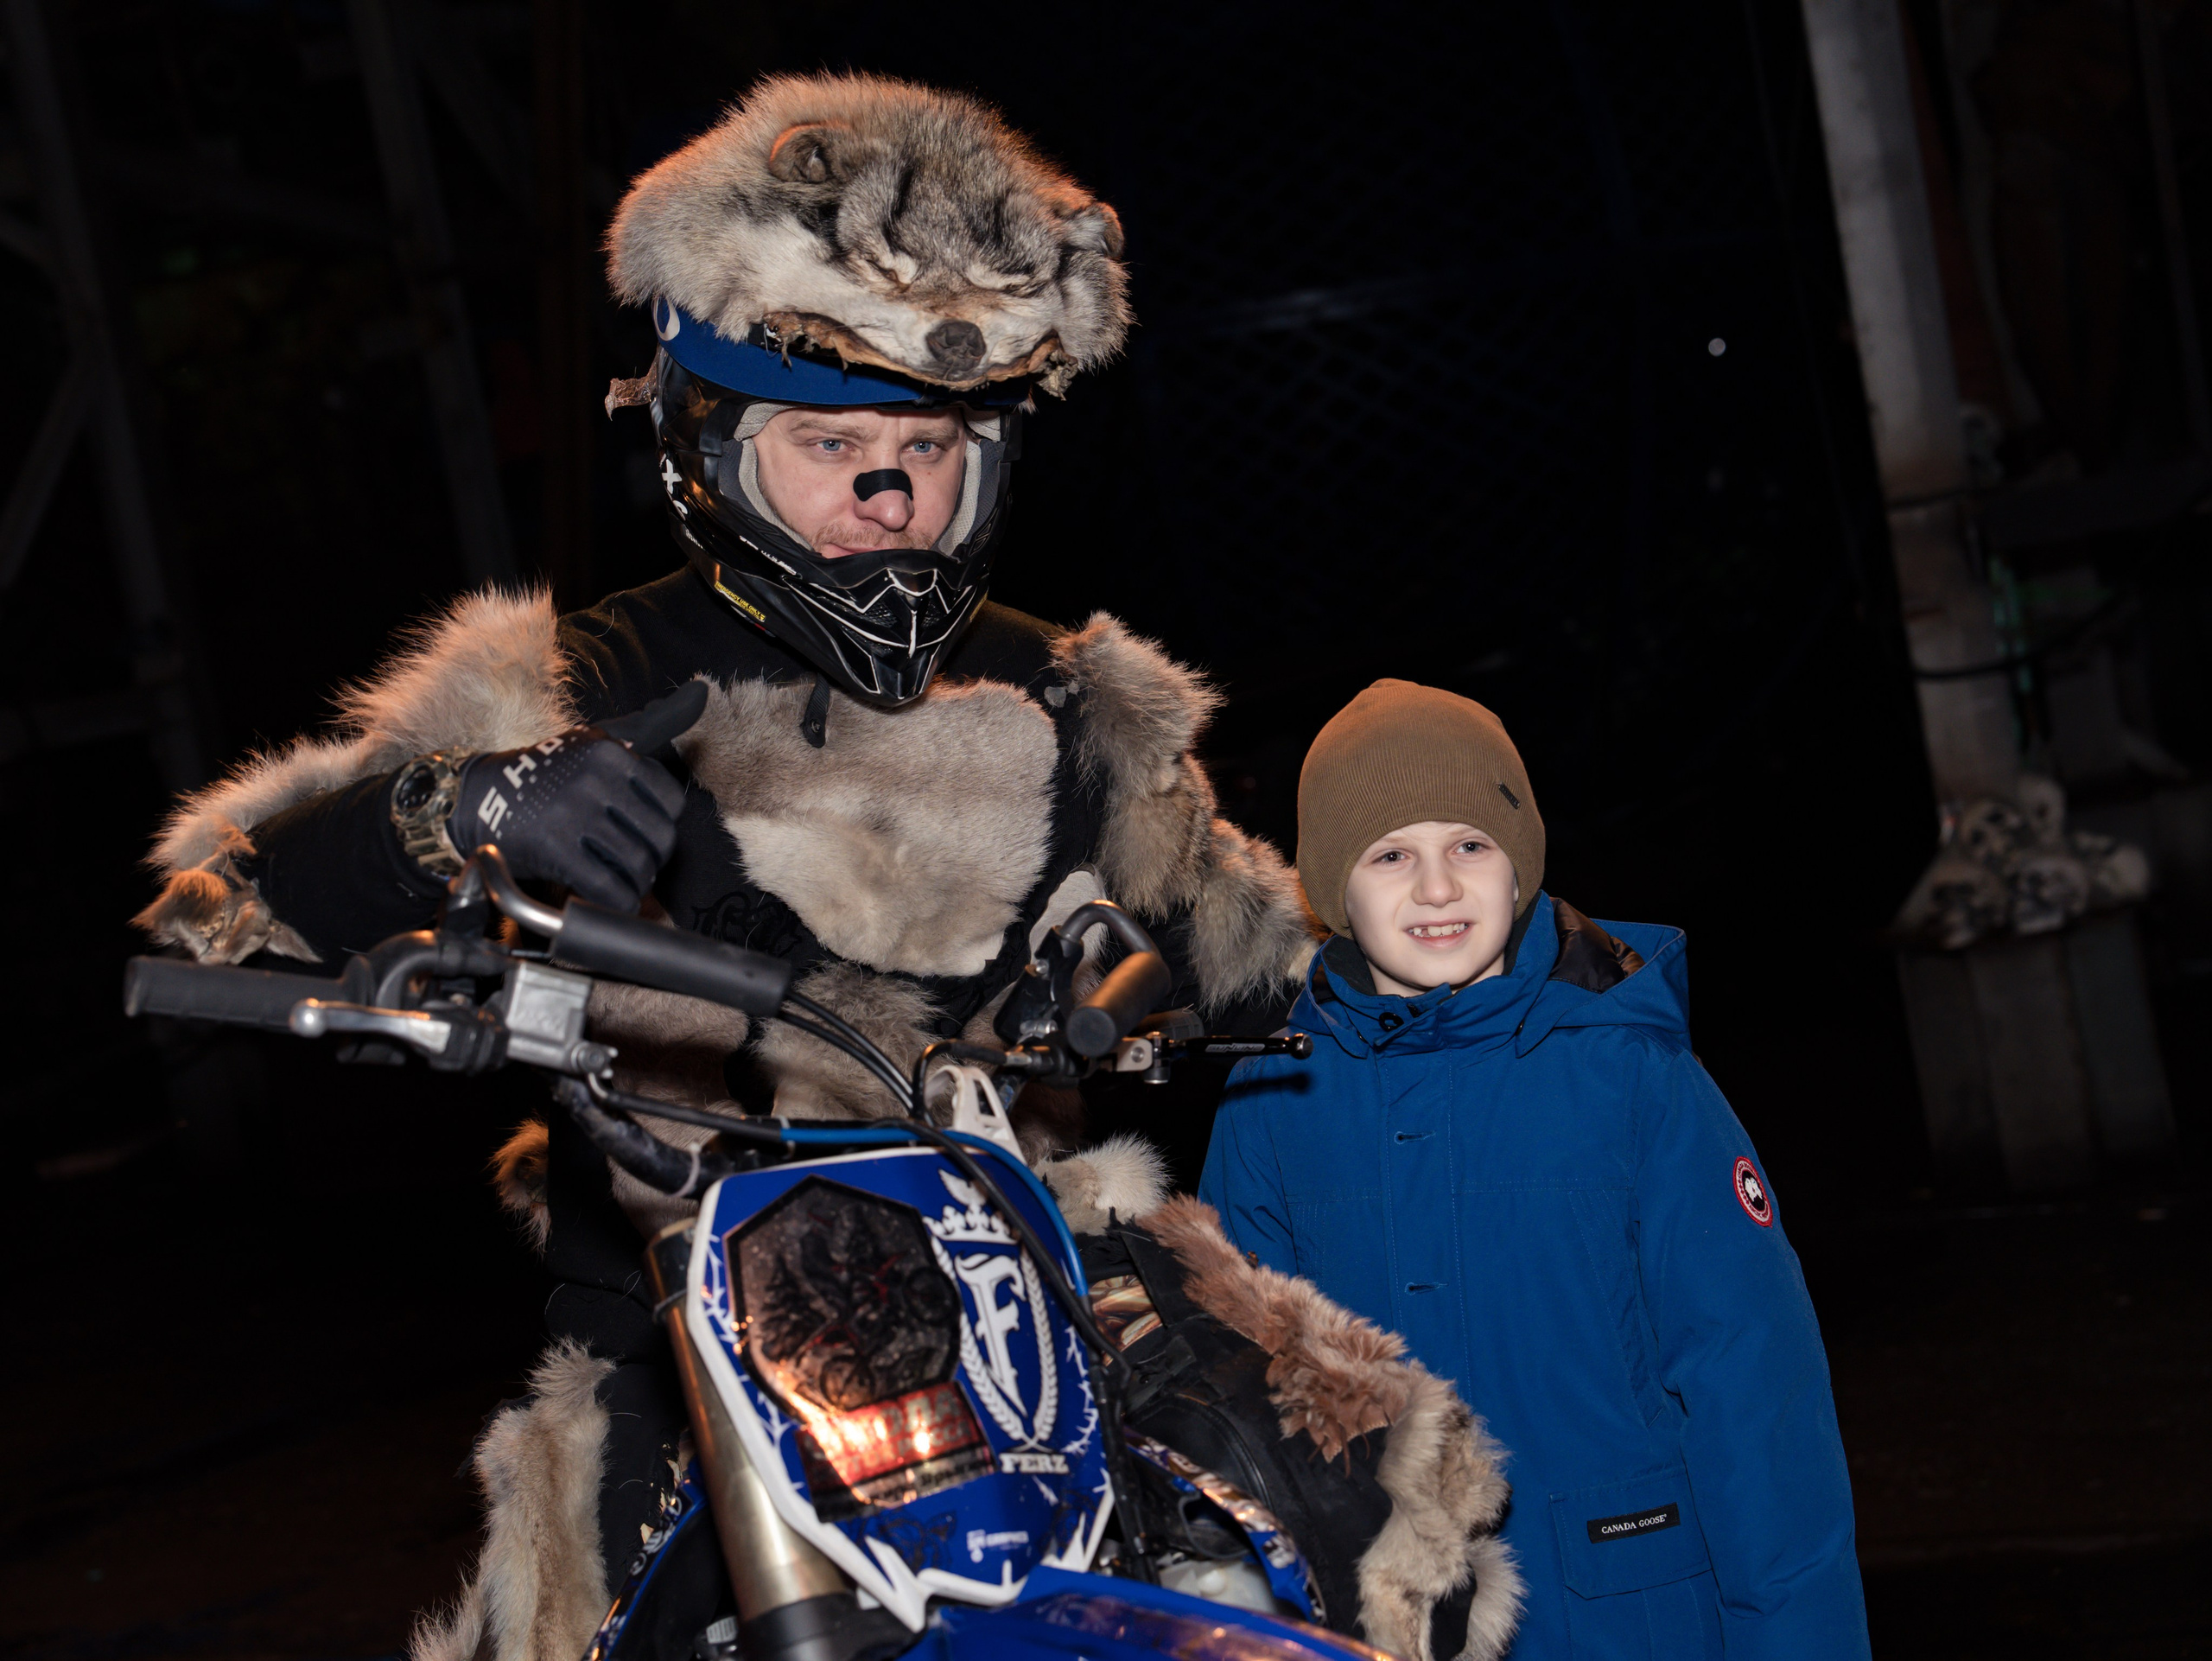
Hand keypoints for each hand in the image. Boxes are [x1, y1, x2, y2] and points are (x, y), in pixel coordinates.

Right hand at [449, 681, 707, 911]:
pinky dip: (615, 902)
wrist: (479, 798)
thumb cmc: (550, 773)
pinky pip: (609, 889)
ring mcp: (575, 813)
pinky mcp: (555, 849)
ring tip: (620, 881)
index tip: (640, 831)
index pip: (672, 802)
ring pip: (638, 866)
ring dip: (634, 884)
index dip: (660, 824)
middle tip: (632, 864)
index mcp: (612, 752)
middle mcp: (596, 779)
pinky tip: (606, 898)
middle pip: (660, 838)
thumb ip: (651, 725)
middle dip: (651, 859)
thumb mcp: (598, 741)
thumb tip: (701, 692)